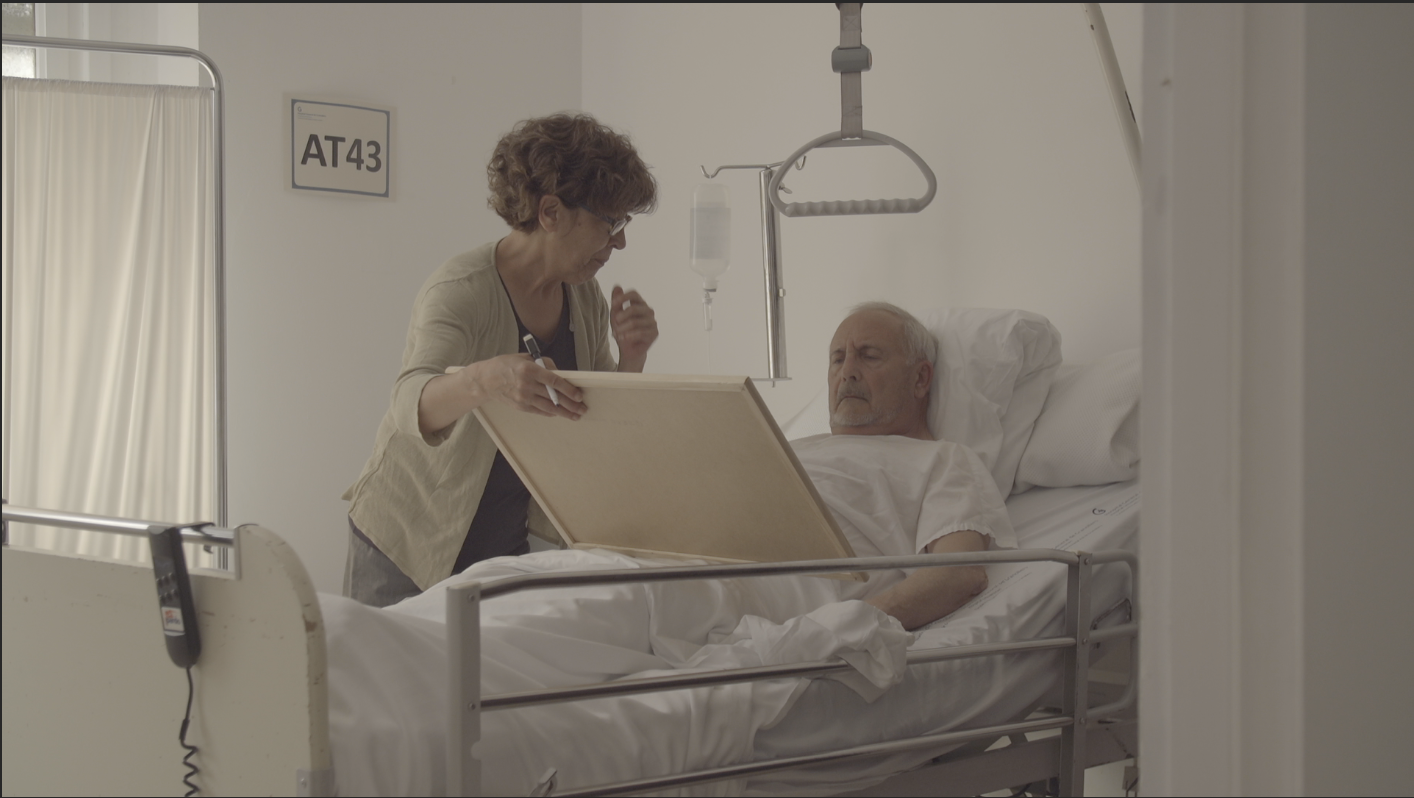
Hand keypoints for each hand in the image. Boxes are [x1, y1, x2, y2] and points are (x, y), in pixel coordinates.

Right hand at [463, 354, 585, 419]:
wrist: (485, 380)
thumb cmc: (505, 366)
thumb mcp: (524, 358)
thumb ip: (543, 364)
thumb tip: (559, 373)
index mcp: (530, 369)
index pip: (554, 381)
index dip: (569, 389)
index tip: (578, 395)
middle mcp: (527, 384)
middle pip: (554, 397)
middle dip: (571, 404)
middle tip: (582, 408)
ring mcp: (524, 397)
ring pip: (549, 407)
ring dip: (564, 412)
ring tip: (575, 415)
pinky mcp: (521, 406)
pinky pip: (539, 411)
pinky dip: (551, 412)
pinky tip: (559, 413)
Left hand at [611, 285, 657, 371]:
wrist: (629, 350)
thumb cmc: (623, 331)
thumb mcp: (616, 316)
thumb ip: (617, 302)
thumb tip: (617, 286)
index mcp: (640, 304)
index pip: (634, 294)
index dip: (623, 297)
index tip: (613, 304)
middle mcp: (648, 311)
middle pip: (634, 308)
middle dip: (621, 316)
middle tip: (614, 323)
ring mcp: (652, 322)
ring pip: (635, 322)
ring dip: (622, 329)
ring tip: (615, 334)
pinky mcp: (654, 333)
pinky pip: (640, 332)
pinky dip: (628, 336)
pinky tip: (622, 338)